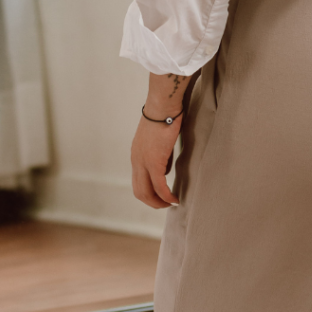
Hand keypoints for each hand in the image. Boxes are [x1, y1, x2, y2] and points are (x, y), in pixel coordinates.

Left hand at [130, 71, 190, 208]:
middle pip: (139, 191)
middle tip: (166, 205)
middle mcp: (136, 160)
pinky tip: (175, 199)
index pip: (138, 181)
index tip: (162, 196)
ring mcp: (143, 162)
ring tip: (171, 204)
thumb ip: (160, 156)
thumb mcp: (159, 140)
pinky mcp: (154, 161)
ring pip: (146, 192)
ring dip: (159, 202)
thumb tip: (165, 170)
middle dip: (153, 202)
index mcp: (136, 154)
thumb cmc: (164, 117)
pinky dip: (167, 196)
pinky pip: (159, 186)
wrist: (163, 106)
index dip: (149, 192)